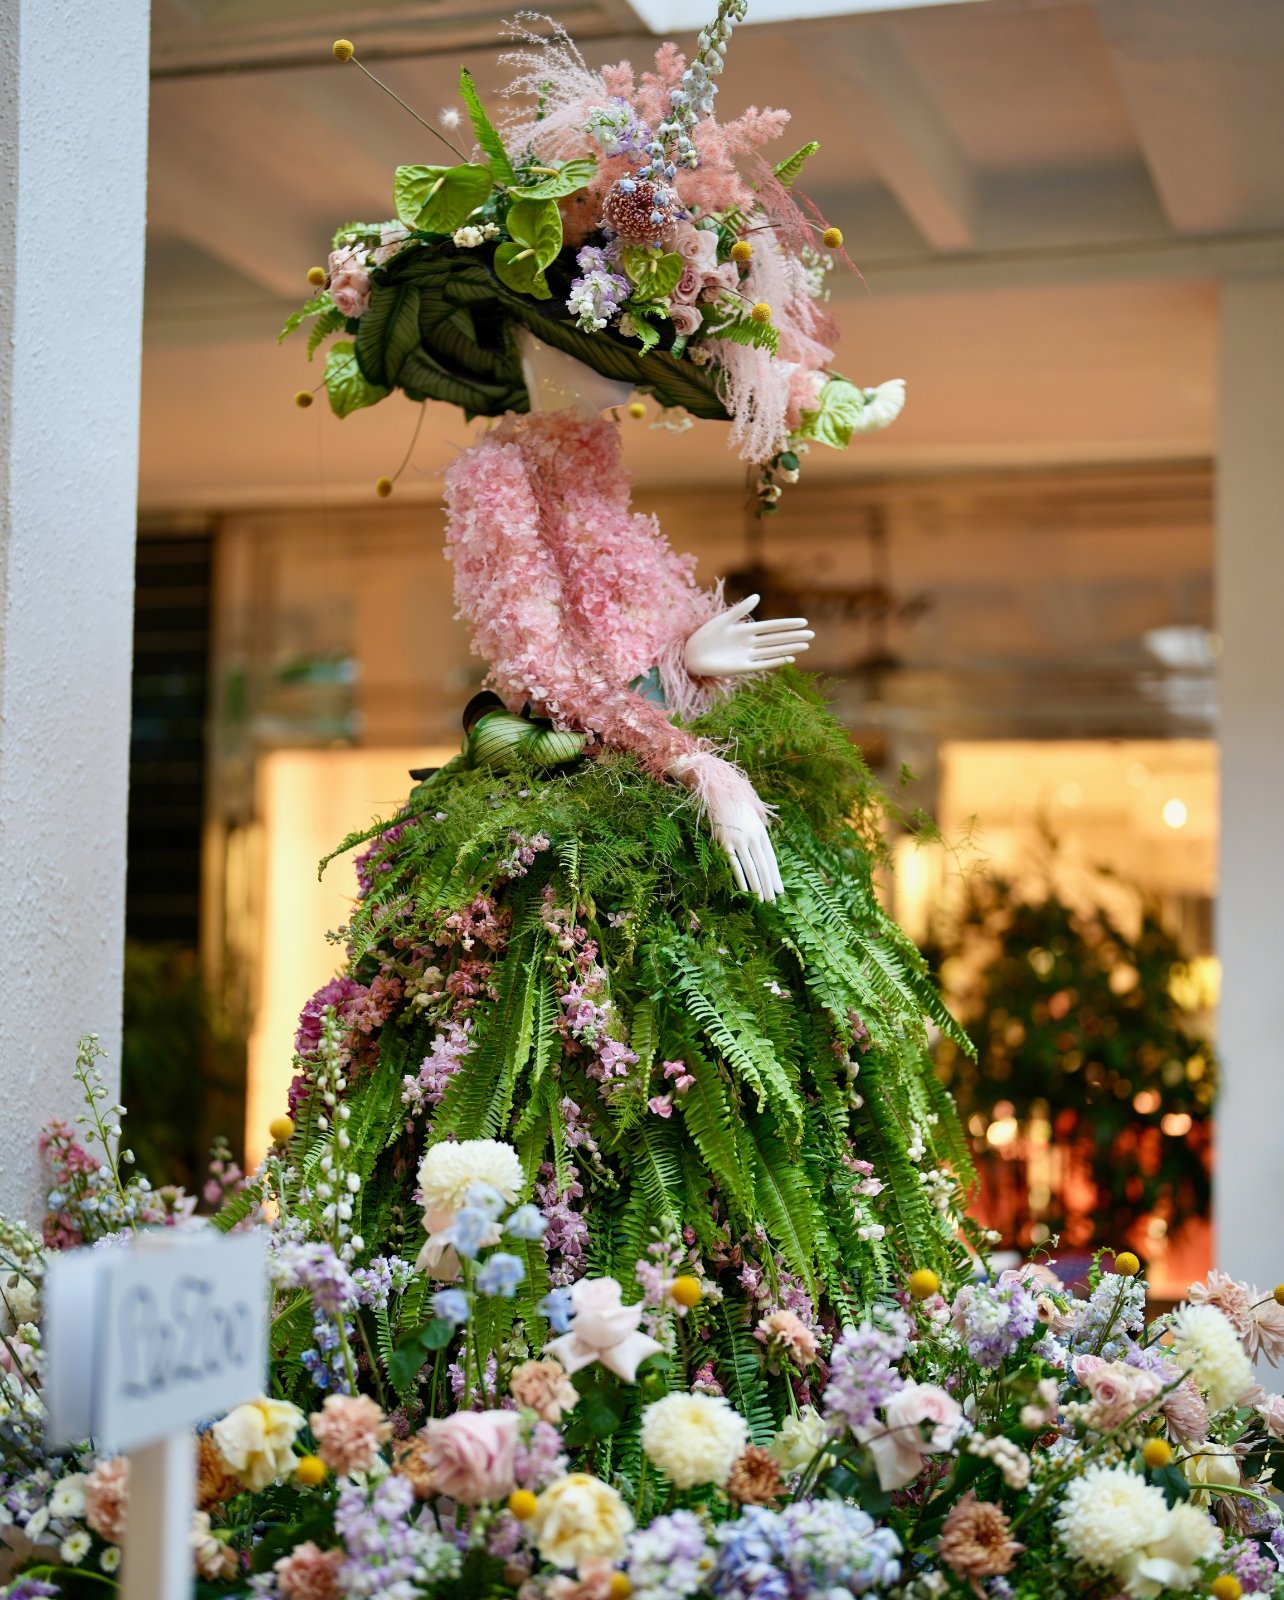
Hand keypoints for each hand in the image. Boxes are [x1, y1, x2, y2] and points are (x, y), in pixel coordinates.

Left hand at [684, 594, 812, 678]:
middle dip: (794, 637)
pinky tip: (788, 658)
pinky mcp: (742, 667)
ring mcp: (747, 655)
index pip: (771, 626)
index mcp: (745, 629)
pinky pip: (762, 664)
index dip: (787, 624)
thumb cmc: (704, 635)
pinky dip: (775, 661)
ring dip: (789, 648)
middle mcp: (749, 642)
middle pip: (776, 639)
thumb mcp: (723, 620)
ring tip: (805, 646)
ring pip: (773, 650)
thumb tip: (758, 596)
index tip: (803, 622)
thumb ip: (741, 609)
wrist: (691, 655)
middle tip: (812, 634)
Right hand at [709, 803, 783, 903]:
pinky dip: (741, 879)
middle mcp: (753, 838)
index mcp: (762, 833)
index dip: (776, 877)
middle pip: (764, 867)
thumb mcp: (753, 819)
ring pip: (751, 868)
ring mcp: (739, 840)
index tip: (780, 891)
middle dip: (768, 886)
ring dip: (757, 886)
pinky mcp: (725, 842)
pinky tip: (745, 890)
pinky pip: (735, 864)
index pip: (771, 860)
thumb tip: (764, 854)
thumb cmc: (737, 806)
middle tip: (772, 902)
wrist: (720, 791)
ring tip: (761, 900)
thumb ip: (759, 836)